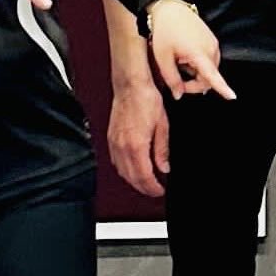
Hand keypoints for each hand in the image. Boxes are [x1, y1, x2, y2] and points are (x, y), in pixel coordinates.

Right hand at [105, 75, 170, 197]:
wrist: (131, 85)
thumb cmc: (146, 99)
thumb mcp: (163, 126)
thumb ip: (162, 150)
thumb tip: (164, 166)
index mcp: (137, 145)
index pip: (144, 176)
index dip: (153, 188)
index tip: (160, 191)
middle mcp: (122, 146)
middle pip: (131, 177)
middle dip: (143, 187)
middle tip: (154, 190)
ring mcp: (114, 142)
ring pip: (121, 171)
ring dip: (133, 180)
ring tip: (144, 182)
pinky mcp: (111, 137)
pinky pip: (115, 161)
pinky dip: (124, 169)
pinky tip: (131, 168)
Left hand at [145, 0, 234, 99]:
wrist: (169, 8)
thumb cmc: (165, 30)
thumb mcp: (163, 58)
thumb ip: (172, 79)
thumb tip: (178, 94)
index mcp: (198, 52)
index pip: (213, 75)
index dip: (223, 87)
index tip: (232, 97)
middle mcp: (210, 48)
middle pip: (209, 78)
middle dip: (194, 85)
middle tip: (178, 83)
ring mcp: (212, 43)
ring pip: (209, 69)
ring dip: (196, 74)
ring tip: (180, 65)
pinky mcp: (212, 40)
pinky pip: (209, 60)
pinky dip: (199, 65)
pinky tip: (186, 58)